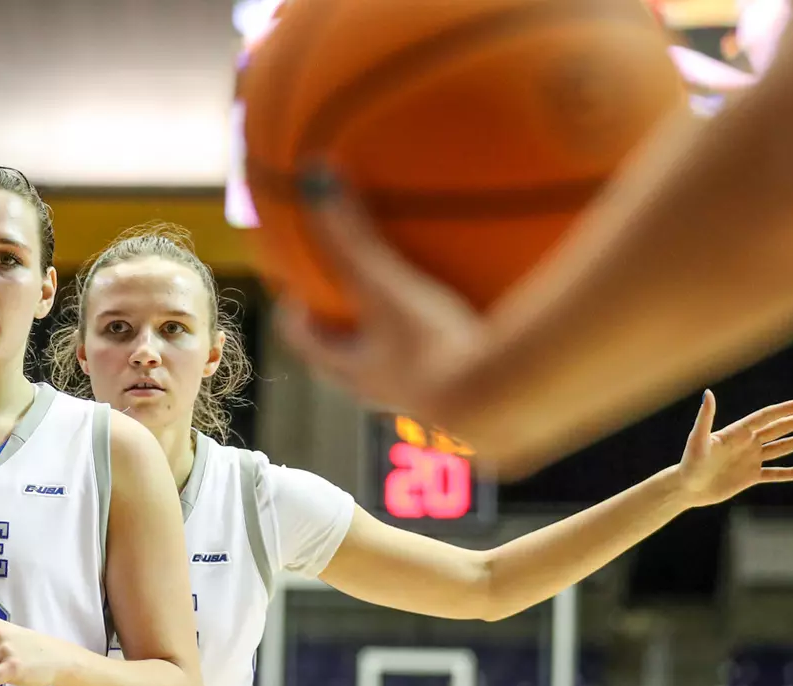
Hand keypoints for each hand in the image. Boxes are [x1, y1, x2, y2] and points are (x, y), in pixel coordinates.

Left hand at [275, 177, 485, 419]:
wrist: (500, 400)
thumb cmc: (435, 346)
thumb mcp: (387, 286)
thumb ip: (351, 236)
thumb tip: (315, 178)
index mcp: (351, 369)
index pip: (303, 340)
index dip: (292, 312)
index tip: (295, 287)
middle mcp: (381, 389)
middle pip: (344, 357)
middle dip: (341, 325)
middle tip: (342, 292)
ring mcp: (421, 398)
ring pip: (393, 366)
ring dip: (392, 337)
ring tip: (405, 302)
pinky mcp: (461, 397)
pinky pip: (443, 364)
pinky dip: (442, 341)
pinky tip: (466, 314)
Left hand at [670, 392, 792, 506]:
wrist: (685, 488)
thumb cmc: (689, 462)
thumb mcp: (698, 439)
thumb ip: (705, 417)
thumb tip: (708, 393)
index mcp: (737, 432)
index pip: (765, 417)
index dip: (783, 410)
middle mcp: (746, 444)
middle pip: (778, 430)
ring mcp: (750, 460)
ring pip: (781, 449)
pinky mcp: (750, 477)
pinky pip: (775, 474)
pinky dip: (791, 473)